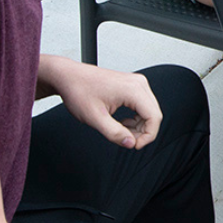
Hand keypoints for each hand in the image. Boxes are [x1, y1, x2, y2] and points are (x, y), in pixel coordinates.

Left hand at [43, 57, 161, 148]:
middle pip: (154, 114)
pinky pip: (143, 106)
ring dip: (139, 126)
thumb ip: (114, 133)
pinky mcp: (131, 85)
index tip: (134, 146)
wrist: (68, 77)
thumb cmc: (78, 90)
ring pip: (150, 111)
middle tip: (126, 140)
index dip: (147, 136)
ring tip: (121, 131)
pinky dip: (136, 118)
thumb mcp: (94, 118)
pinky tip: (123, 122)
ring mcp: (136, 83)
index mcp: (133, 89)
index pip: (154, 117)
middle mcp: (138, 84)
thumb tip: (130, 143)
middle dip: (143, 132)